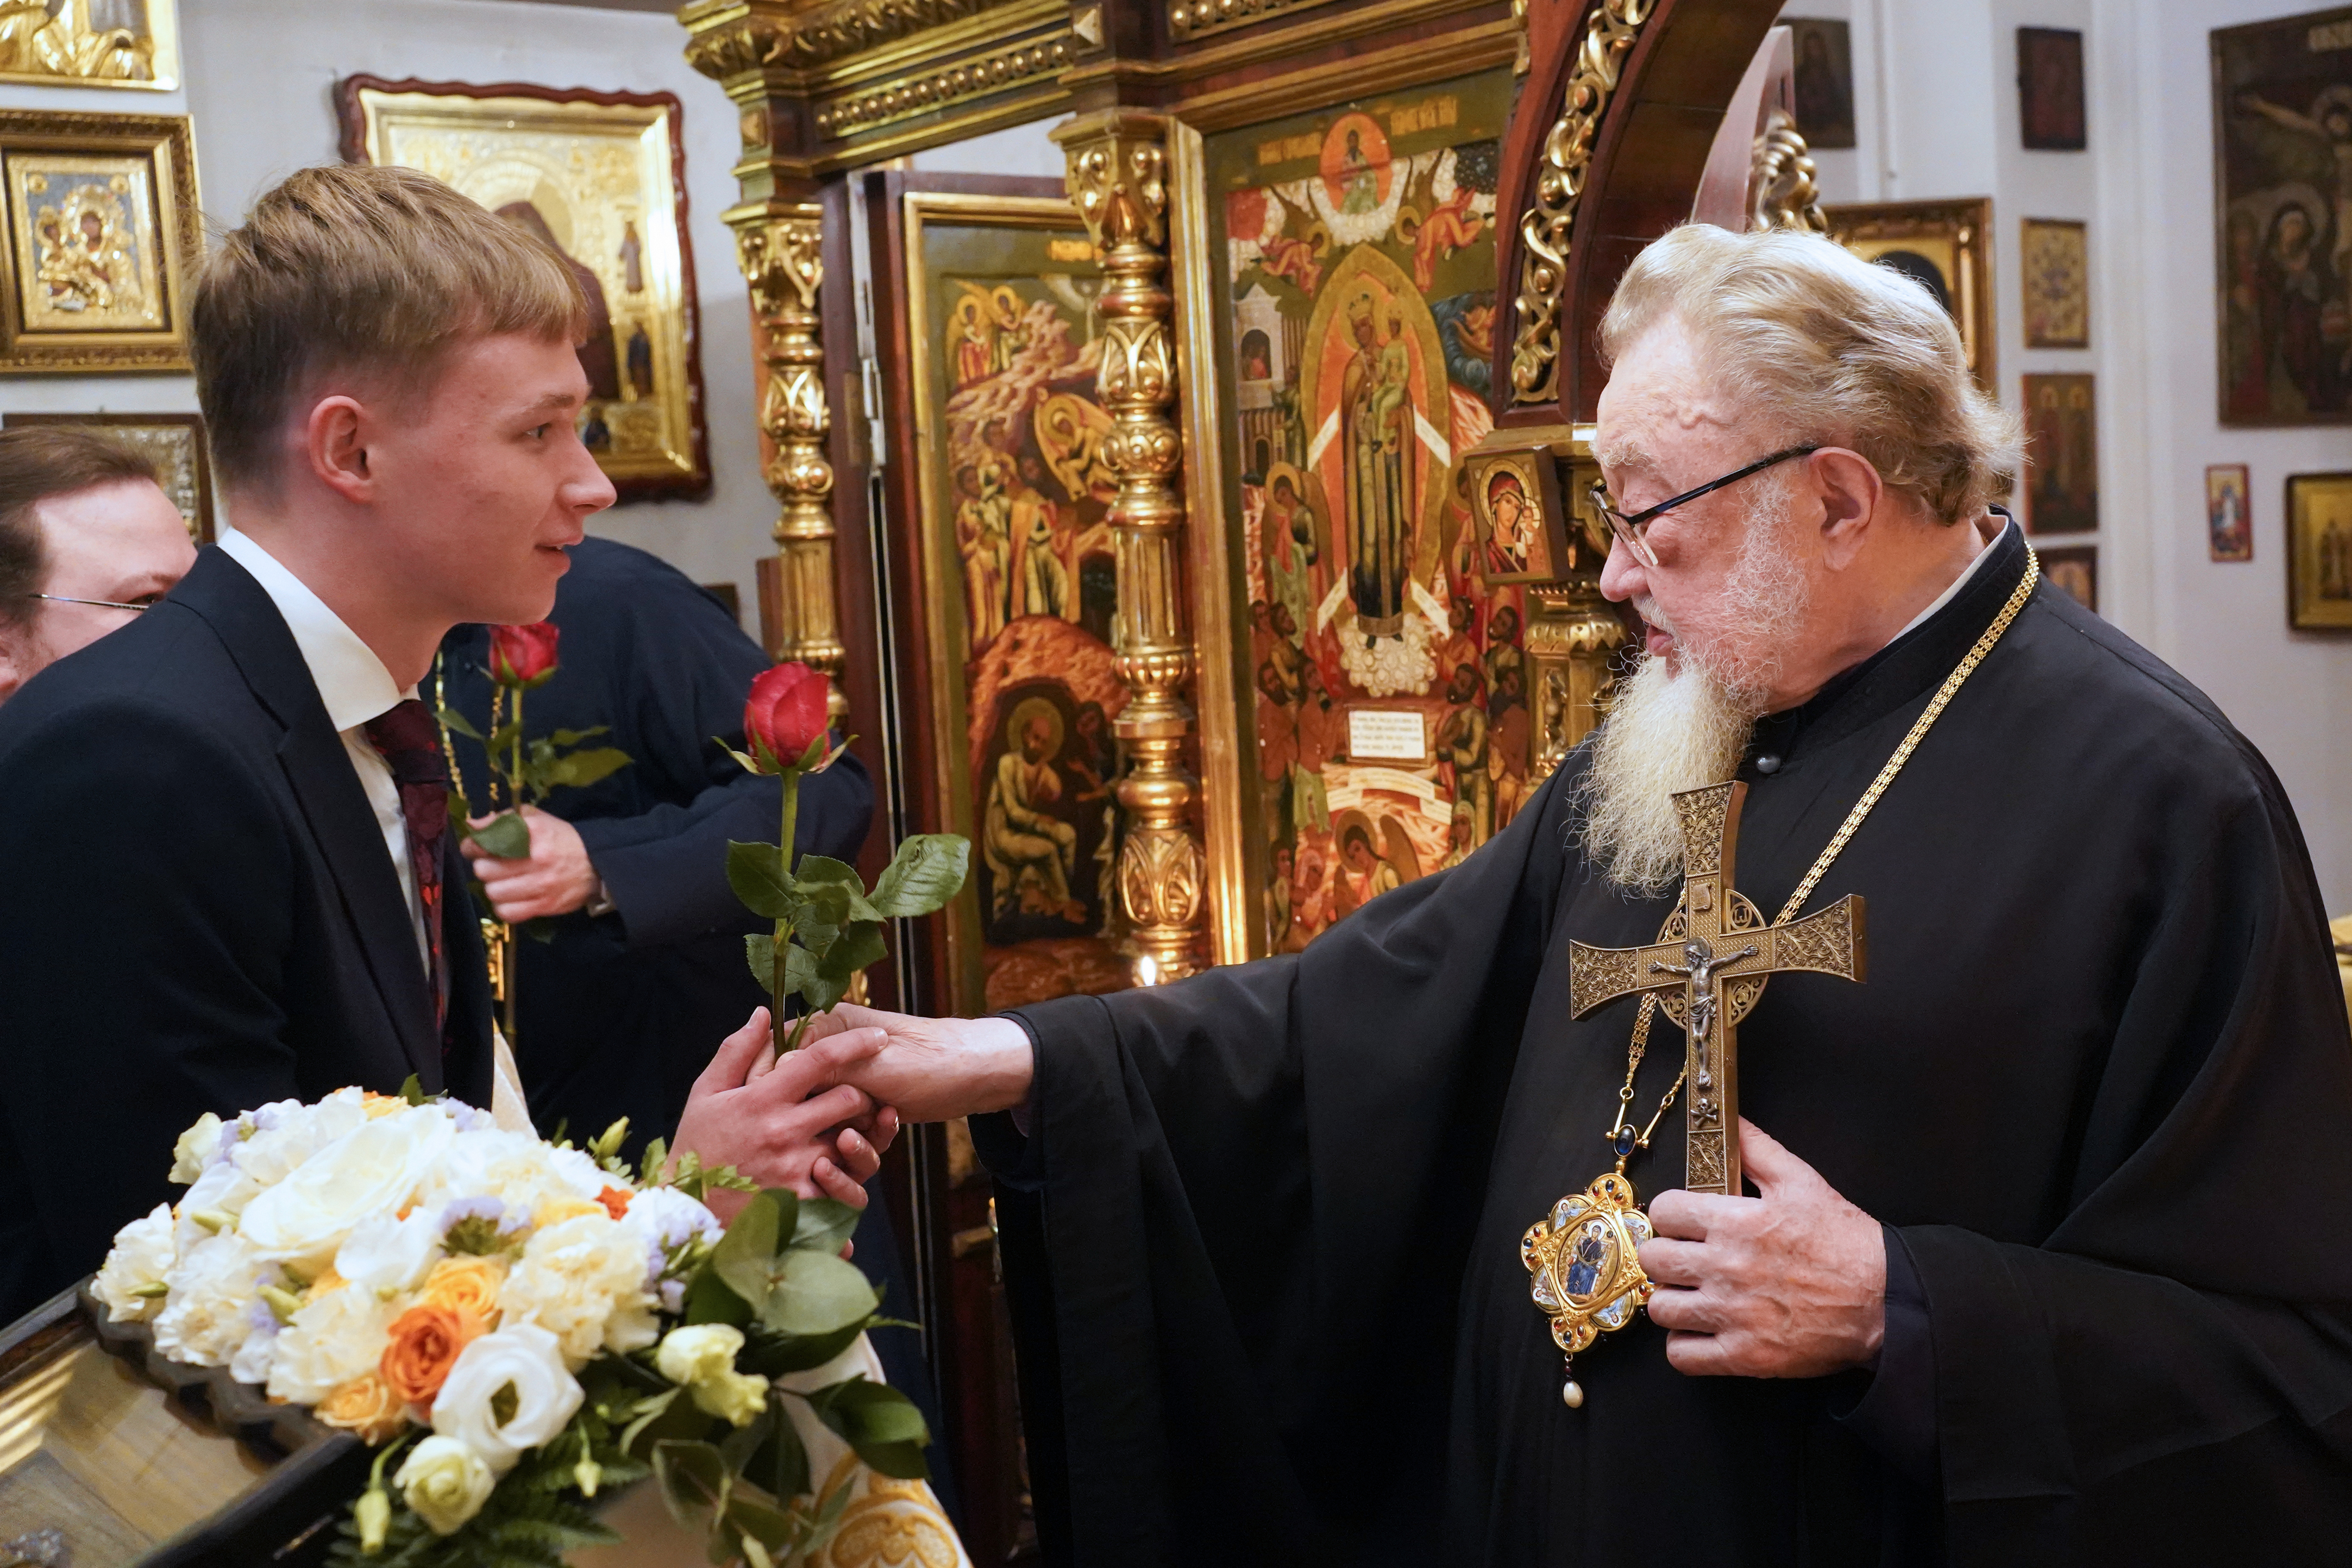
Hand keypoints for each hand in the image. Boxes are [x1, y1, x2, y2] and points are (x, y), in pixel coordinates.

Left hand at [461, 805, 598, 921]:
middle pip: (485, 870)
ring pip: (494, 892)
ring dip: (494, 887)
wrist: (597, 864)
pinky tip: (510, 898)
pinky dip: (504, 907)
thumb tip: (473, 825)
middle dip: (484, 868)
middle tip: (492, 866)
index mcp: (533, 832)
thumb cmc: (561, 839)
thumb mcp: (536, 819)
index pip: (486, 842)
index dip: (473, 847)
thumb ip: (503, 819)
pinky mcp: (545, 906)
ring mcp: (541, 885)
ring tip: (502, 883)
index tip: (475, 849)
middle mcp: (536, 859)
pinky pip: (507, 913)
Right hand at [673, 1008, 892, 1222]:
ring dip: (860, 1136)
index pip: (820, 1059)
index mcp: (762, 1098)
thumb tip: (763, 1013)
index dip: (856, 1043)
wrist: (684, 1210)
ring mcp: (795, 1169)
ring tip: (851, 1135)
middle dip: (861, 1094)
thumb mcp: (706, 1092)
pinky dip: (850, 1180)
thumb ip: (736, 1051)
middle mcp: (783, 1131)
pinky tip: (841, 1175)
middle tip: (858, 1097)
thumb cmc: (696, 1145)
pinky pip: (845, 1189)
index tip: (879, 1037)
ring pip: (854, 1143)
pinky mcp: (802, 1204)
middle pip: (850, 1099)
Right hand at [791, 1004, 1032, 1123]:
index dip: (774, 1083)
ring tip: (862, 1135)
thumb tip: (777, 1067)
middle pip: (798, 1092)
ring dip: (842, 1134)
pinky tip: (886, 1129)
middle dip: (812, 1116)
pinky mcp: (865, 1108)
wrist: (977, 1076)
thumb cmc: (930, 1060)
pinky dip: (864, 1141)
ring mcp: (850, 1083)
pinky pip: (850, 1132)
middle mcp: (834, 1056)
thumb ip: (825, 1067)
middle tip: (831, 1128)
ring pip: (824, 1119)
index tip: (775, 1111)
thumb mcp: (875, 1064)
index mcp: (830, 1028)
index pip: (780, 1053)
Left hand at [1636, 1119, 1885, 1378]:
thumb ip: (1757, 1149)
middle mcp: (1727, 1267)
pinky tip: (1701, 1331)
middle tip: (1683, 1258)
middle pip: (1653, 1259)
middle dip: (1664, 1255)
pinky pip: (1683, 1357)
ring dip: (1672, 1301)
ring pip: (1661, 1308)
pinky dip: (1685, 1346)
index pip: (1664, 1211)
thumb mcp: (1803, 1180)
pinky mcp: (1746, 1355)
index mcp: (1736, 1222)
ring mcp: (1733, 1314)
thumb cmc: (1845, 1241)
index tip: (1682, 1222)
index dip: (1670, 1214)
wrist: (1887, 1300)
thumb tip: (1728, 1122)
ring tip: (1691, 1295)